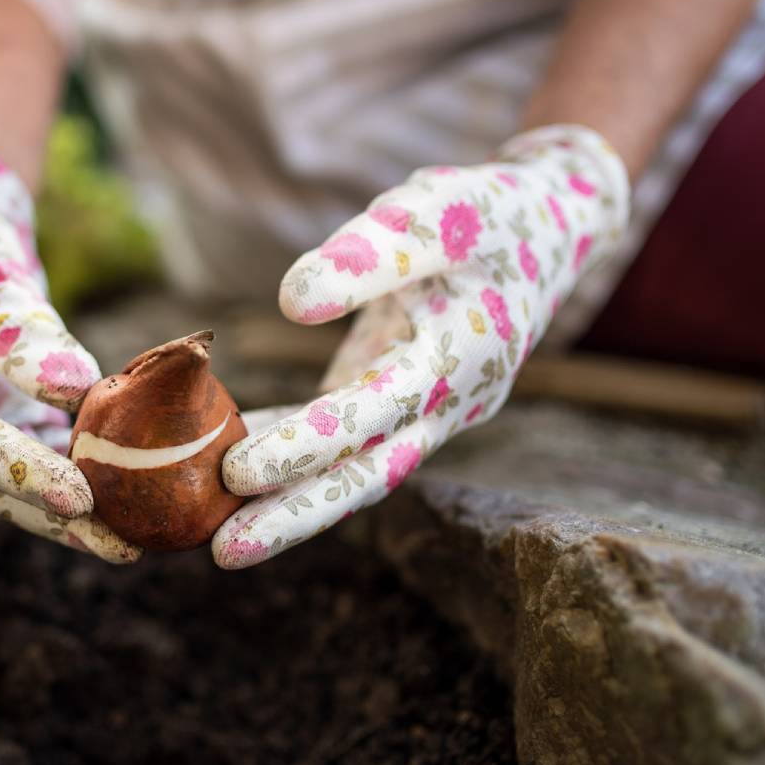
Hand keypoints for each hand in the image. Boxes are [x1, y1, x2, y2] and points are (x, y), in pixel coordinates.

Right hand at [0, 127, 140, 562]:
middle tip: (120, 547)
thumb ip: (23, 338)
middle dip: (51, 518)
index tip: (81, 497)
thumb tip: (81, 393)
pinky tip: (124, 499)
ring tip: (131, 540)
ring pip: (4, 483)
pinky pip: (26, 459)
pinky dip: (70, 475)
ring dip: (64, 514)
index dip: (19, 469)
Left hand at [215, 125, 628, 567]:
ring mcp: (423, 410)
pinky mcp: (398, 399)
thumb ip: (371, 254)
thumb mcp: (438, 211)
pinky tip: (225, 461)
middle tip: (223, 553)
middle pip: (365, 474)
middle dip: (295, 515)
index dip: (308, 444)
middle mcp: (444, 403)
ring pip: (353, 470)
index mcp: (459, 361)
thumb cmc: (489, 214)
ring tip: (216, 539)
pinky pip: (341, 438)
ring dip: (289, 504)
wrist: (547, 229)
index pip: (374, 414)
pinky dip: (289, 448)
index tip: (241, 469)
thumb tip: (293, 301)